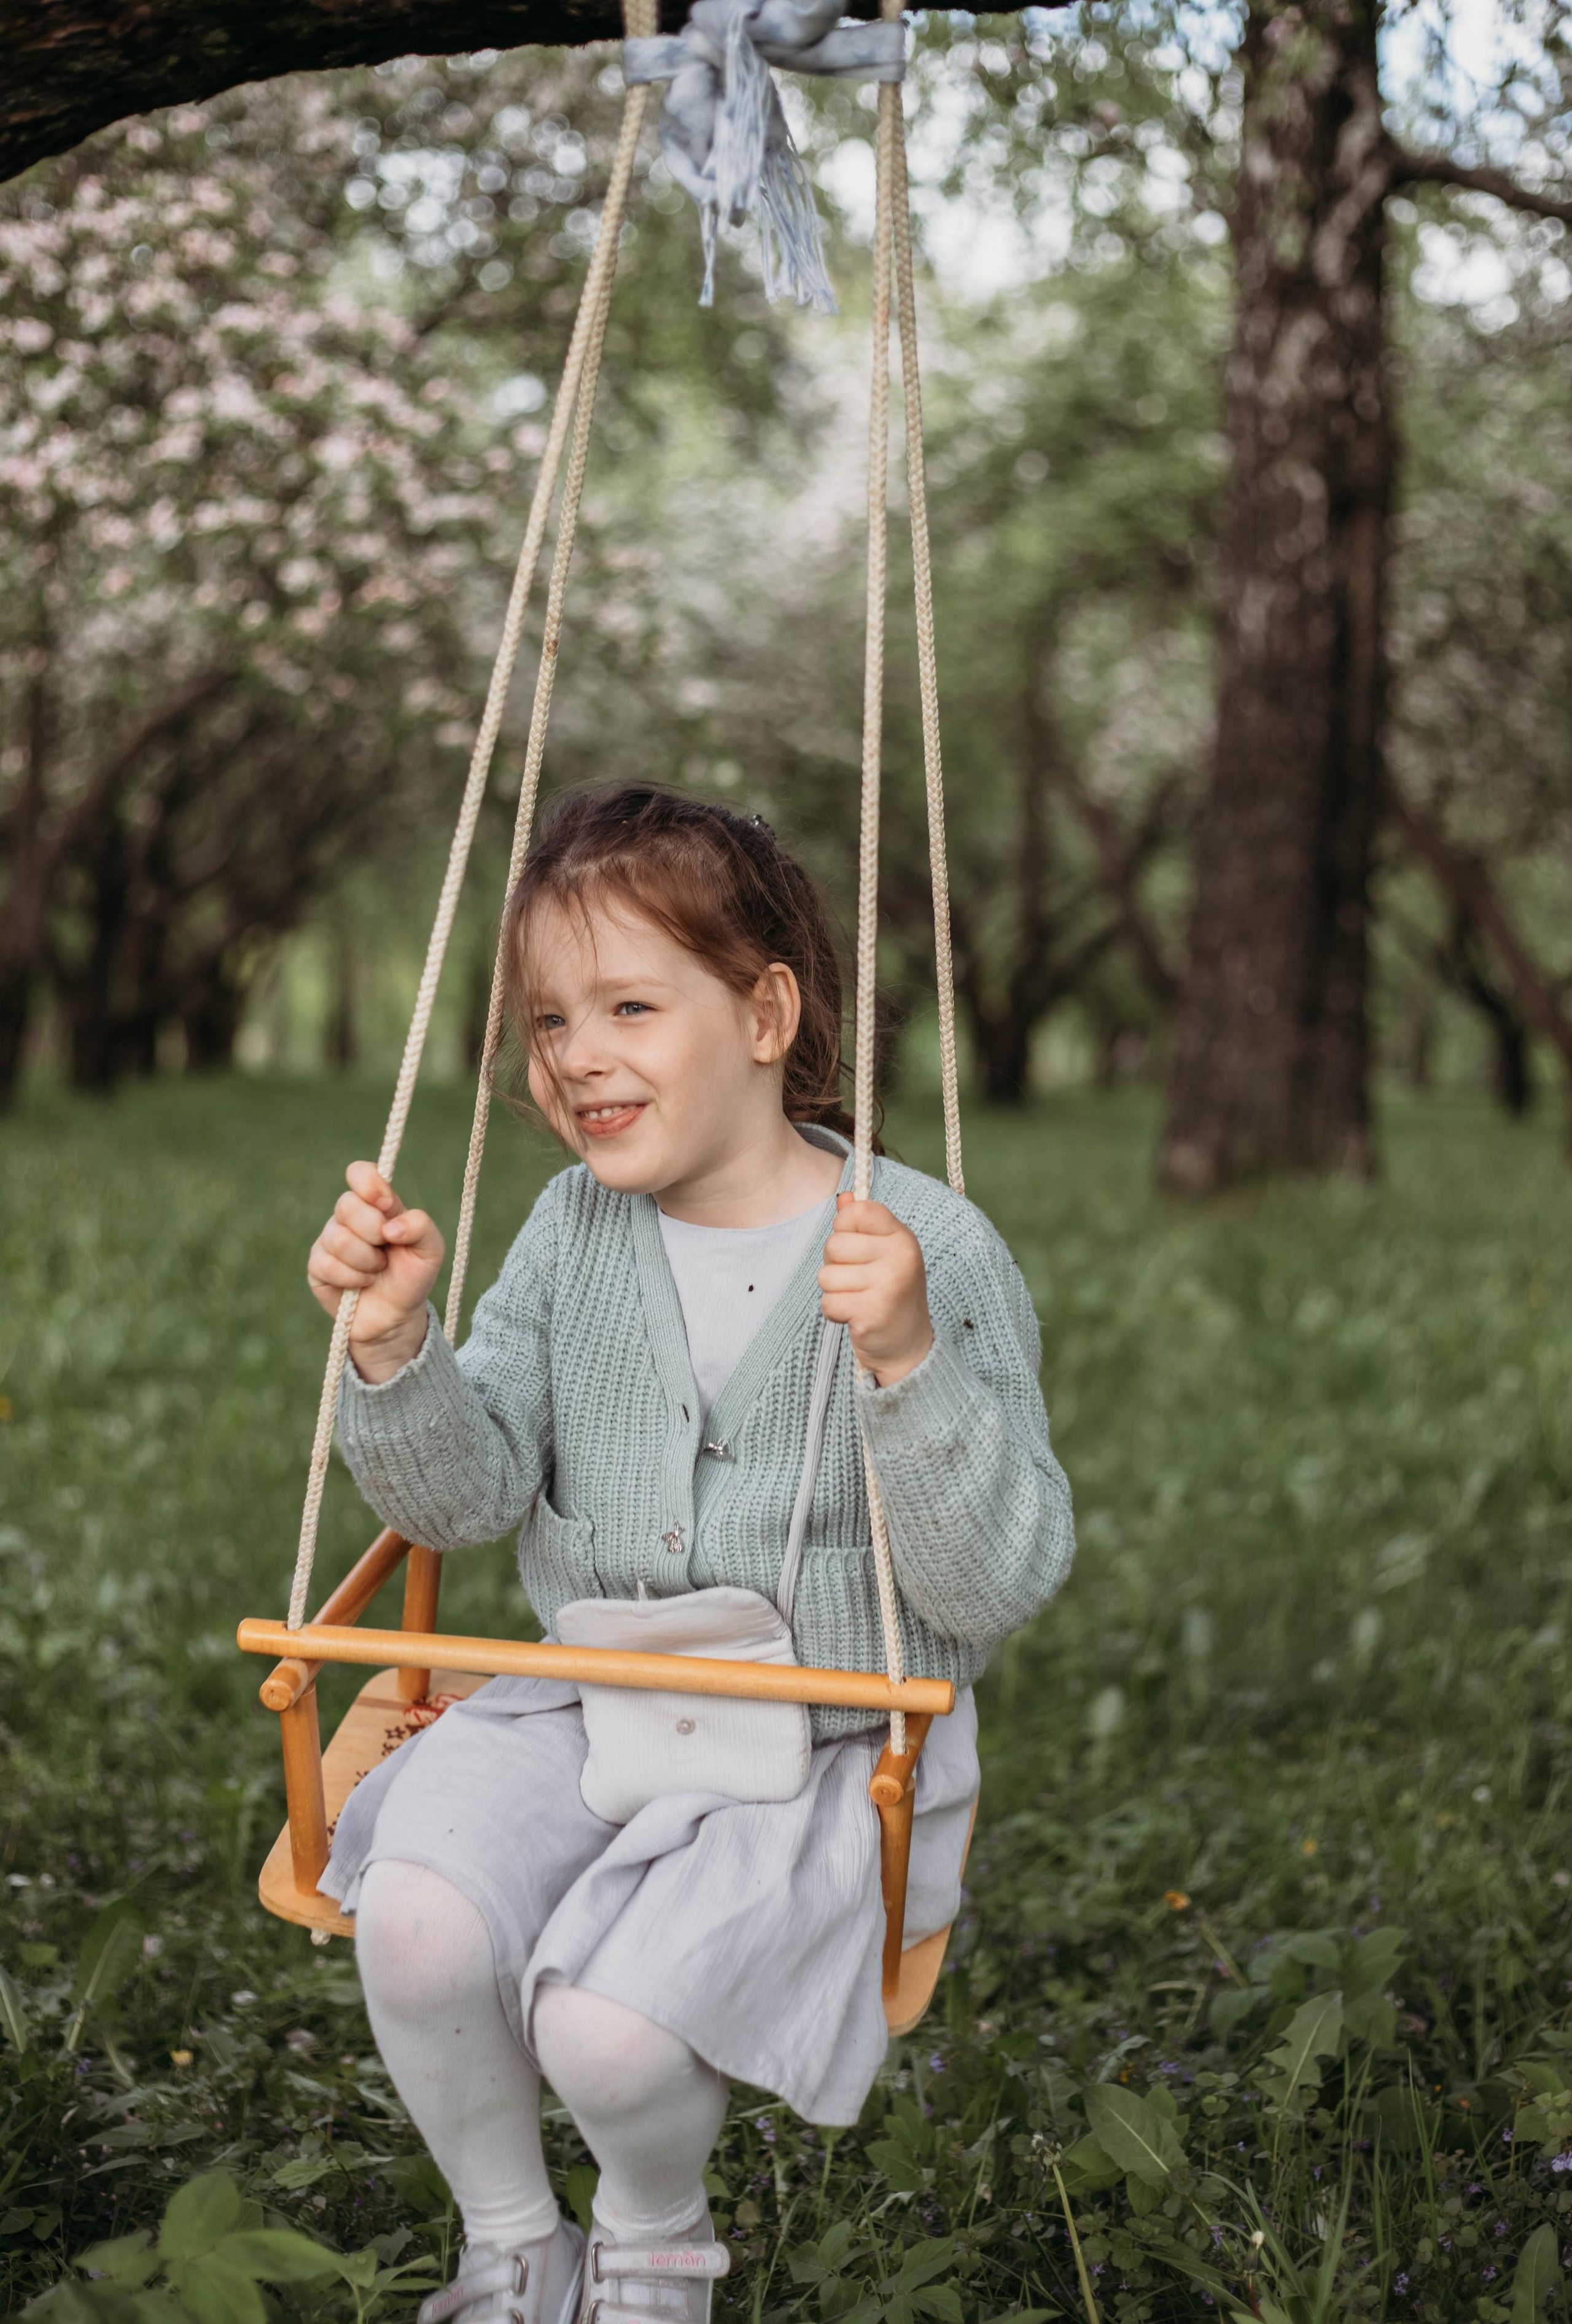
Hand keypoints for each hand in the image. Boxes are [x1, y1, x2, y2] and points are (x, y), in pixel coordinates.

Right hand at [307, 1161, 444, 1380]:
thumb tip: (390, 1226)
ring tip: (377, 1271)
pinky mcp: (316, 1266)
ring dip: (366, 1261)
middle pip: (347, 1205)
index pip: (359, 1173)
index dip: (368, 1183)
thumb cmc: (412, 1277)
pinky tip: (361, 1284)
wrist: (396, 1316)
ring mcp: (329, 1240)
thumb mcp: (430, 1250)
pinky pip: (327, 1264)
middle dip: (374, 1231)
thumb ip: (420, 1226)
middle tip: (386, 1250)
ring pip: (339, 1238)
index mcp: (376, 1204)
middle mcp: (348, 1217)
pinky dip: (352, 1278)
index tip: (387, 1204)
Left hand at [818, 1194, 933, 1385]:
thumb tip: (844, 1197)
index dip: (844, 1228)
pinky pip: (828, 1303)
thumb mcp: (884, 1254)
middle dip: (835, 1265)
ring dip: (834, 1291)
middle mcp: (899, 1257)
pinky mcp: (873, 1312)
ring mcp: (888, 1285)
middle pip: (834, 1244)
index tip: (857, 1248)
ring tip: (858, 1299)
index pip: (858, 1211)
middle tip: (858, 1281)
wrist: (908, 1346)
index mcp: (902, 1237)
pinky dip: (835, 1313)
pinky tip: (855, 1315)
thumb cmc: (891, 1294)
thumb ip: (863, 1225)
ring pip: (827, 1276)